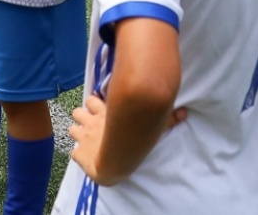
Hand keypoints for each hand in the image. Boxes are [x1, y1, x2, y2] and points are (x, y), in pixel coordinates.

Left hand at [68, 92, 186, 186]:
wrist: (118, 156)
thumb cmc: (137, 137)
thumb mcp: (153, 124)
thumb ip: (168, 118)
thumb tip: (185, 112)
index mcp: (104, 112)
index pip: (91, 99)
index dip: (94, 104)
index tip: (100, 108)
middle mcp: (91, 122)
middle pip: (77, 111)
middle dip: (82, 117)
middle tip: (90, 123)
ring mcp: (83, 137)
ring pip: (71, 129)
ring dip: (77, 132)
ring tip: (84, 138)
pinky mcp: (79, 154)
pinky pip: (73, 152)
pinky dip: (77, 154)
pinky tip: (84, 157)